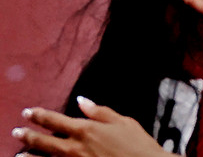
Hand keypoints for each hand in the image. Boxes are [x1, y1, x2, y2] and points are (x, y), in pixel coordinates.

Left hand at [14, 98, 163, 156]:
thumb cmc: (137, 144)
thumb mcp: (123, 122)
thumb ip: (100, 112)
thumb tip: (82, 101)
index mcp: (87, 129)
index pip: (56, 120)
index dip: (40, 116)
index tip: (28, 112)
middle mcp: (76, 147)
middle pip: (45, 141)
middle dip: (28, 135)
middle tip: (16, 131)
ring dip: (30, 155)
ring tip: (18, 152)